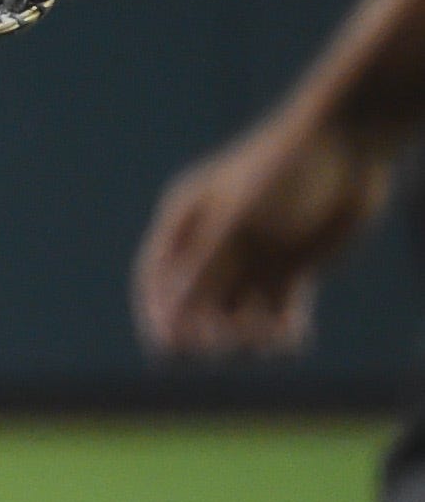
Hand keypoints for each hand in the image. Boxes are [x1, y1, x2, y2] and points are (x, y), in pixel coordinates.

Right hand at [134, 110, 392, 356]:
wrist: (344, 153)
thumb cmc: (279, 176)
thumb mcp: (239, 226)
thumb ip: (206, 274)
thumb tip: (172, 321)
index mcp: (187, 223)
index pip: (158, 277)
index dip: (159, 313)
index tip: (170, 348)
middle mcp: (214, 244)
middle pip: (196, 301)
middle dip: (208, 328)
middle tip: (227, 344)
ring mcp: (253, 258)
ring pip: (237, 311)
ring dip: (249, 333)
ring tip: (273, 333)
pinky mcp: (289, 269)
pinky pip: (277, 311)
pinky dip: (282, 330)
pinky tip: (294, 335)